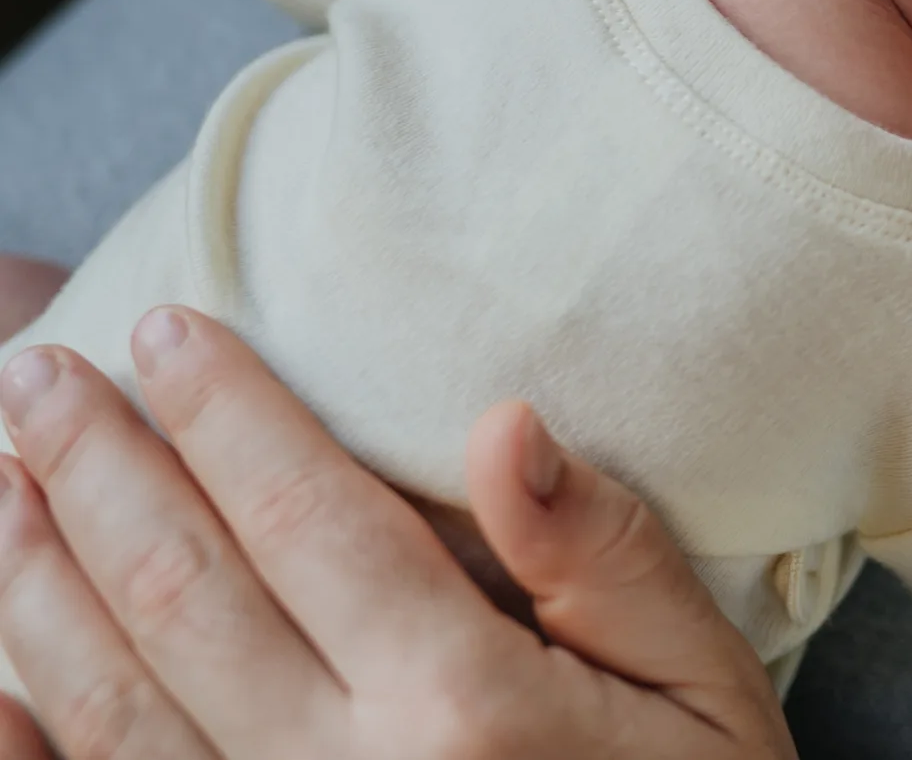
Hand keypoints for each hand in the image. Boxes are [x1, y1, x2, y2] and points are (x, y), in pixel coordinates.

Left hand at [0, 310, 794, 759]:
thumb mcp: (704, 688)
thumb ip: (607, 560)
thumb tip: (504, 425)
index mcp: (461, 708)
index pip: (305, 518)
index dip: (224, 415)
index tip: (165, 330)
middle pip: (180, 594)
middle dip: (98, 470)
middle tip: (40, 377)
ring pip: (107, 703)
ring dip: (38, 582)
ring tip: (6, 482)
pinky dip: (26, 741)